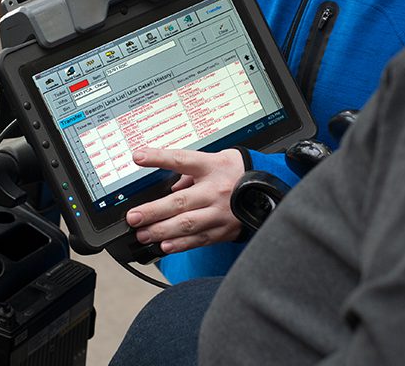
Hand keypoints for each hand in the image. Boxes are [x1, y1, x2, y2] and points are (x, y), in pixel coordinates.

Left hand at [124, 148, 244, 253]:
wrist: (270, 187)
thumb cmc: (237, 171)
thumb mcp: (216, 160)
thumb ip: (190, 172)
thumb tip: (169, 186)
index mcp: (211, 166)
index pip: (181, 160)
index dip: (159, 158)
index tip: (138, 157)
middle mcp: (215, 190)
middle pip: (180, 201)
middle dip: (153, 211)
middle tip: (134, 217)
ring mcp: (220, 212)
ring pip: (187, 224)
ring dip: (162, 231)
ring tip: (143, 234)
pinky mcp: (224, 230)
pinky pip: (199, 239)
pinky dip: (180, 244)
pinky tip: (164, 246)